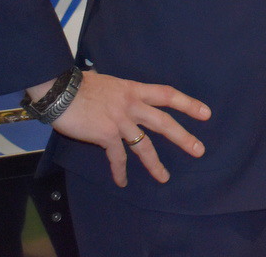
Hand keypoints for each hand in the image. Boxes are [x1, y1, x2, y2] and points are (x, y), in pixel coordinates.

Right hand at [32, 70, 210, 187]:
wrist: (60, 91)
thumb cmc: (80, 85)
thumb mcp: (109, 83)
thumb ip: (121, 93)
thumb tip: (123, 96)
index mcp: (134, 90)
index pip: (167, 94)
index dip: (188, 103)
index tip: (205, 113)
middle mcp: (132, 105)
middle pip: (164, 122)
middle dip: (183, 137)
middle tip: (199, 150)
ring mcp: (120, 120)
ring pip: (144, 145)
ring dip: (155, 163)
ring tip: (165, 178)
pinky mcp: (106, 135)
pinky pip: (117, 157)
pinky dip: (119, 170)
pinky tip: (122, 182)